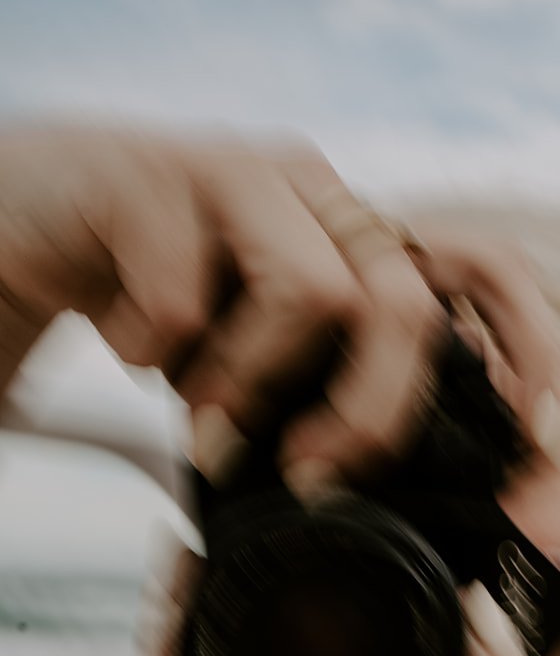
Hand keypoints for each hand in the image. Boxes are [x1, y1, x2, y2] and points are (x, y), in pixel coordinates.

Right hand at [0, 122, 449, 477]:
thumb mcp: (242, 355)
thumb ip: (303, 392)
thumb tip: (344, 485)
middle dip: (359, 409)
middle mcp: (309, 188)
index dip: (394, 413)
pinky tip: (119, 329)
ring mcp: (236, 170)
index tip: (330, 479)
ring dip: (243, 379)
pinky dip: (145, 350)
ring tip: (185, 389)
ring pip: (309, 295)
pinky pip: (183, 302)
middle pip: (396, 305)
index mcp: (345, 232)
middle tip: (299, 470)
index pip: (423, 323)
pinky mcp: (153, 174)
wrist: (20, 228)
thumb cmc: (147, 301)